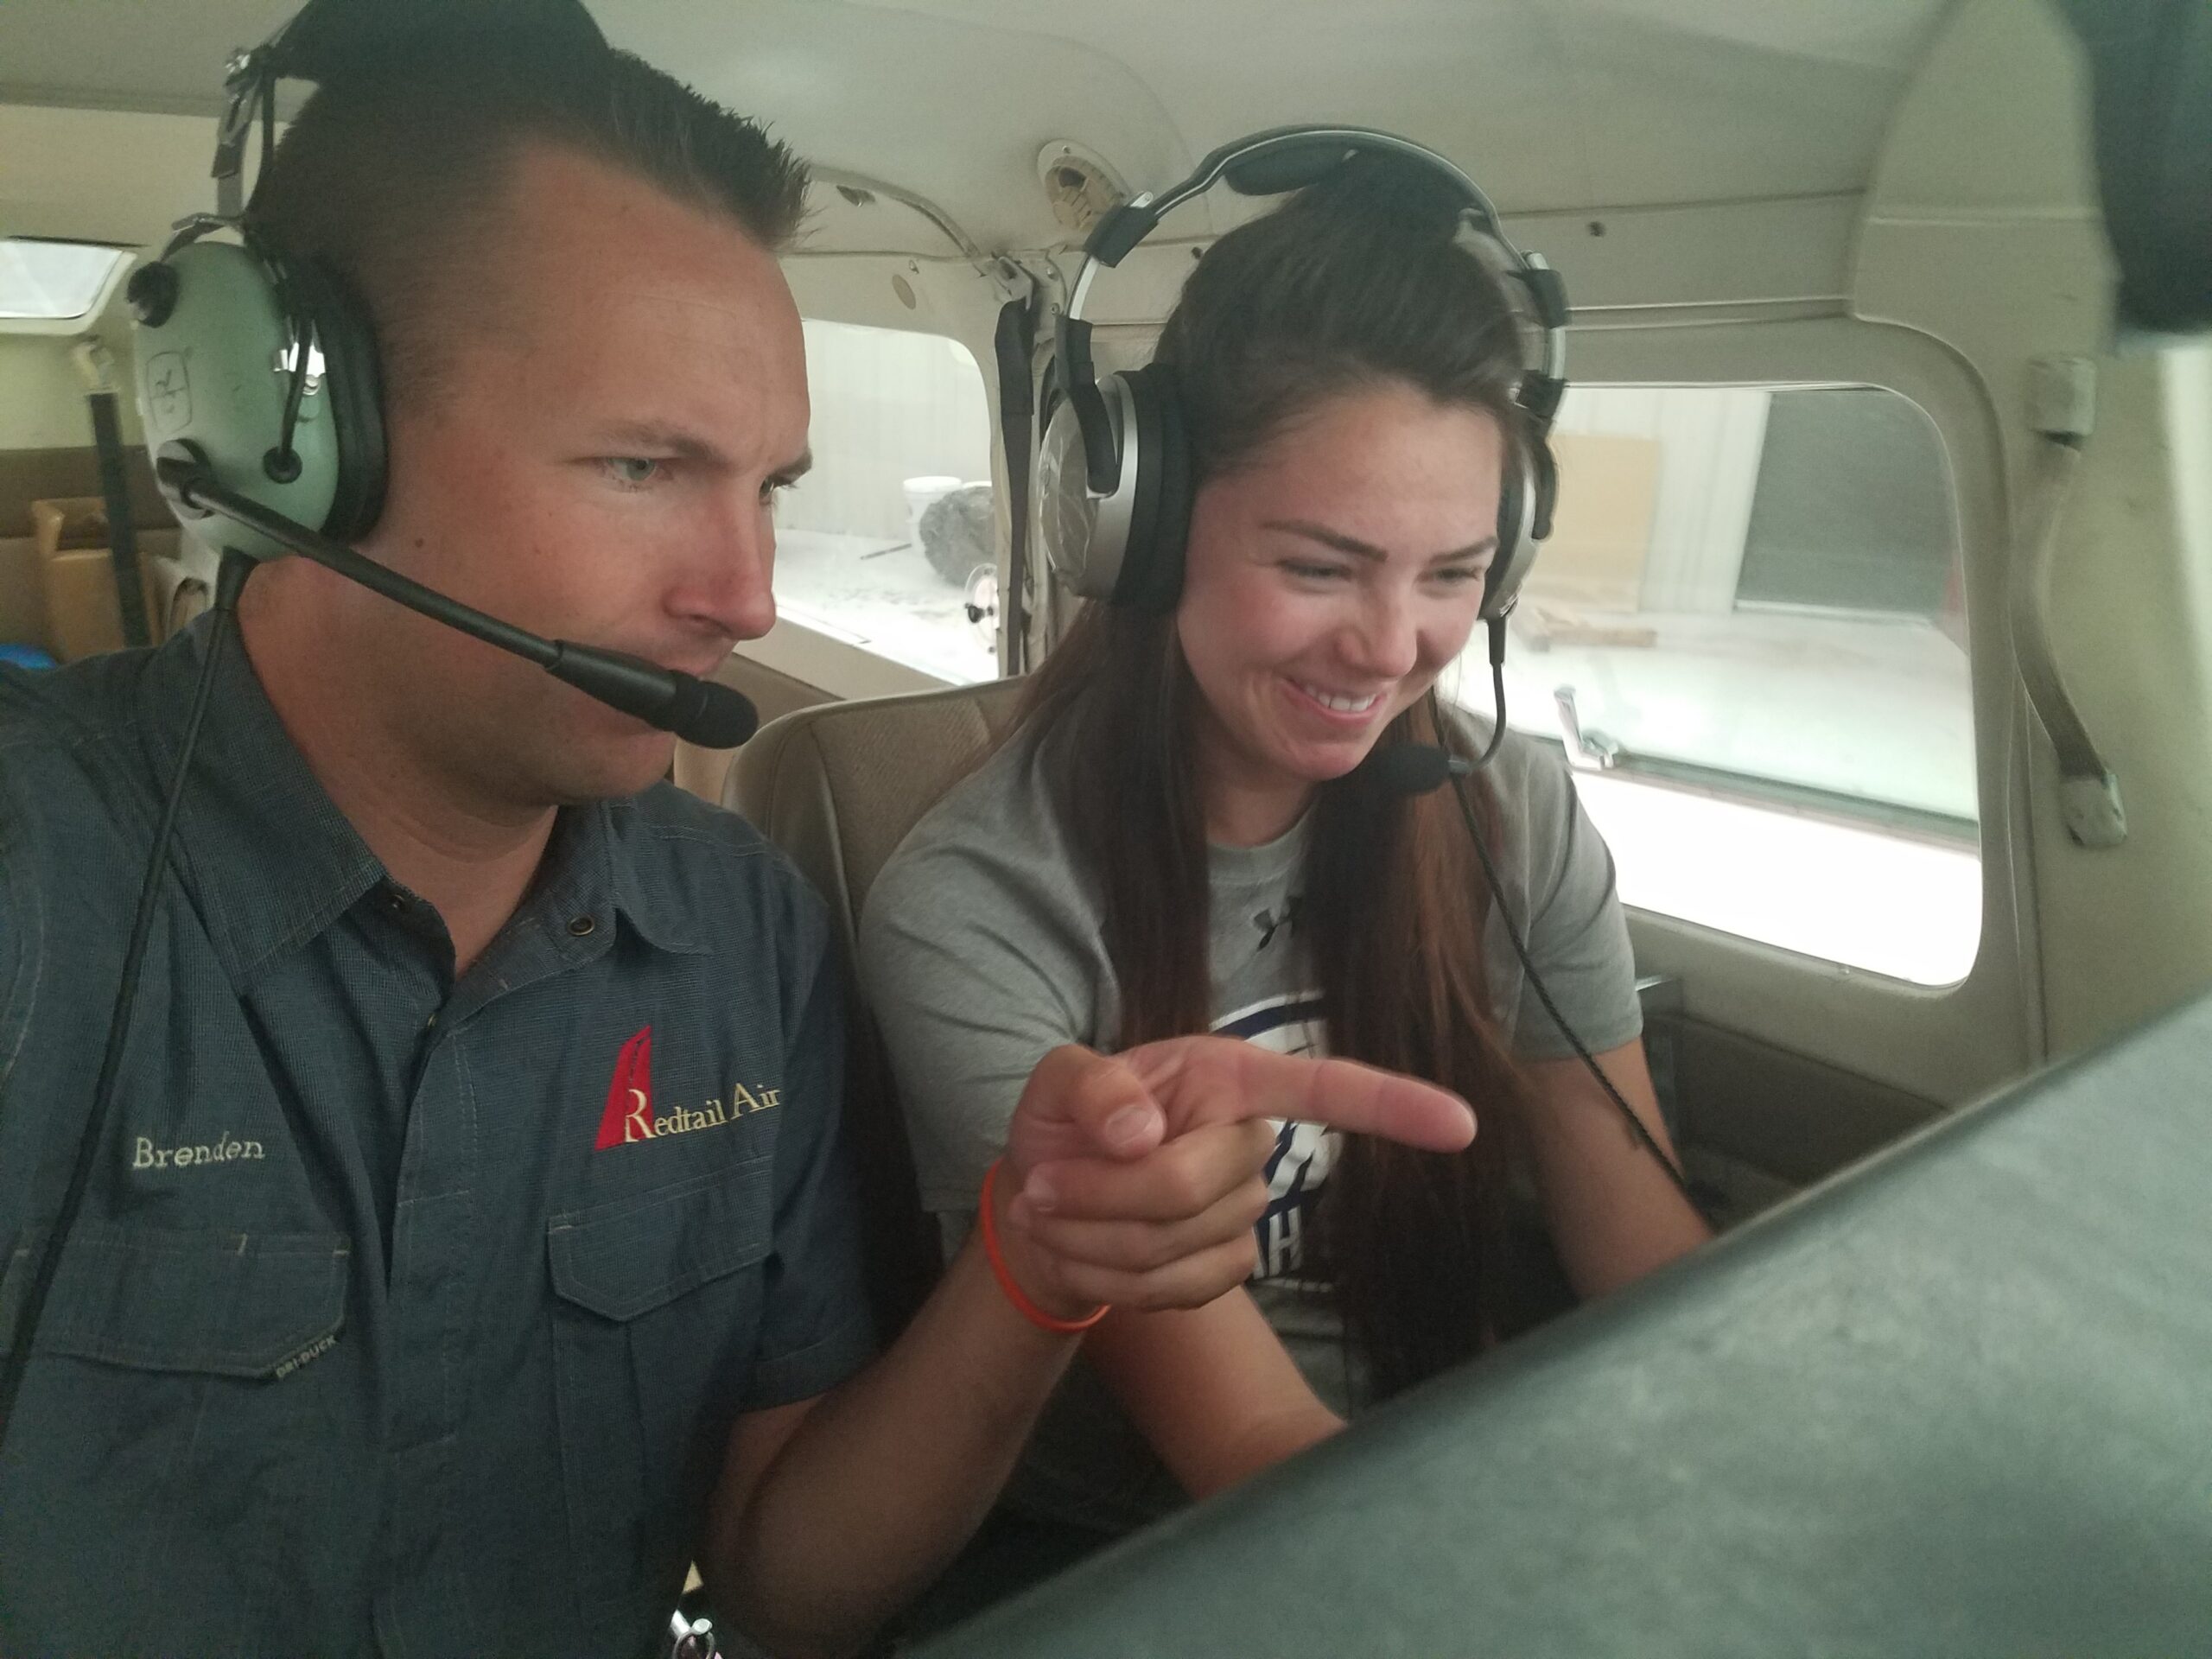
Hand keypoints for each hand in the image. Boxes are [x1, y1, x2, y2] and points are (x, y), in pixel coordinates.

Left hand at [993, 1037, 1474, 1318]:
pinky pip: (1172, 1289)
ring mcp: (1246, 1211)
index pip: (1326, 1088)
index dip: (1394, 1105)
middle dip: (1098, 1195)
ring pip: (1171, 1246)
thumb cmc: (1064, 1124)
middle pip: (1187, 1188)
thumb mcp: (1056, 1082)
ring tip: (1050, 1210)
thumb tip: (1142, 1130)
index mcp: (1228, 1077)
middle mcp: (1251, 1141)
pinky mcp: (1226, 1268)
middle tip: (1042, 1184)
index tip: (1463, 1126)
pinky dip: (1106, 1278)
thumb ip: (1091, 1087)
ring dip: (1089, 1238)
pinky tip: (1081, 1252)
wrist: (1043, 1198)